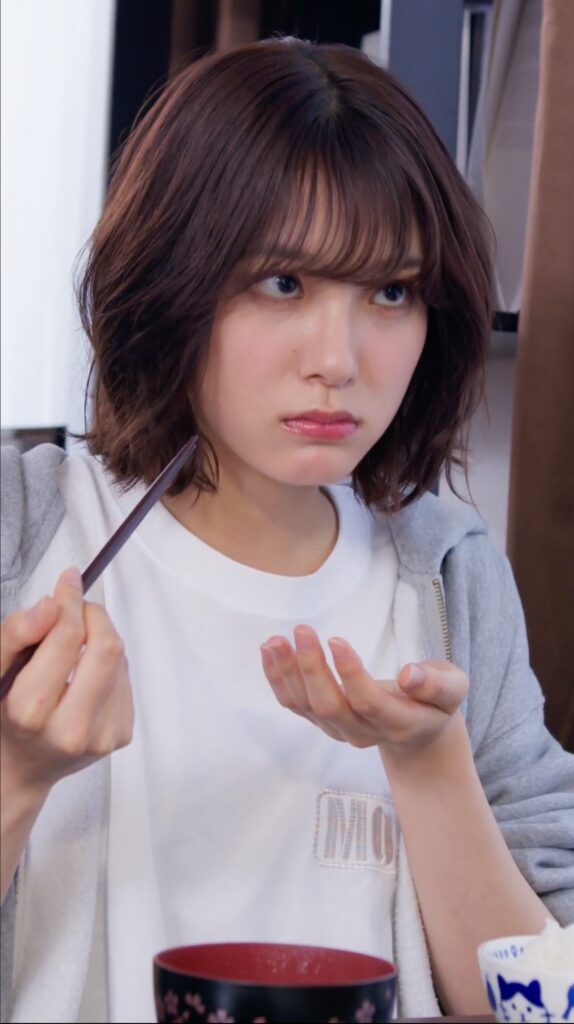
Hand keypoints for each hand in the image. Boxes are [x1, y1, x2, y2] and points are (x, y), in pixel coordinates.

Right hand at [1, 567, 133, 798]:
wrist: (22, 765)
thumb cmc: (6, 713)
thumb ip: (16, 634)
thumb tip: (51, 605)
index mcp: (32, 712)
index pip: (67, 638)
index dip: (70, 601)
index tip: (68, 582)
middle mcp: (71, 730)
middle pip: (105, 646)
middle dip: (91, 615)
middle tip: (73, 609)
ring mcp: (102, 736)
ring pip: (119, 658)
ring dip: (100, 637)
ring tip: (75, 644)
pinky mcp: (121, 734)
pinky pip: (125, 677)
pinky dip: (109, 662)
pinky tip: (86, 671)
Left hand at [260, 625, 467, 758]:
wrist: (419, 731)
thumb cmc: (436, 701)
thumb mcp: (453, 688)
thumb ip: (437, 684)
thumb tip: (408, 675)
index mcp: (399, 722)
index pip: (367, 702)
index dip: (349, 673)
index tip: (335, 640)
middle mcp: (364, 732)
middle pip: (330, 706)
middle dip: (312, 669)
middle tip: (302, 630)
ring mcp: (339, 730)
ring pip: (307, 706)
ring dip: (288, 672)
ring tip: (276, 640)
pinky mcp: (322, 721)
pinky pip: (294, 704)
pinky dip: (277, 679)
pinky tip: (268, 651)